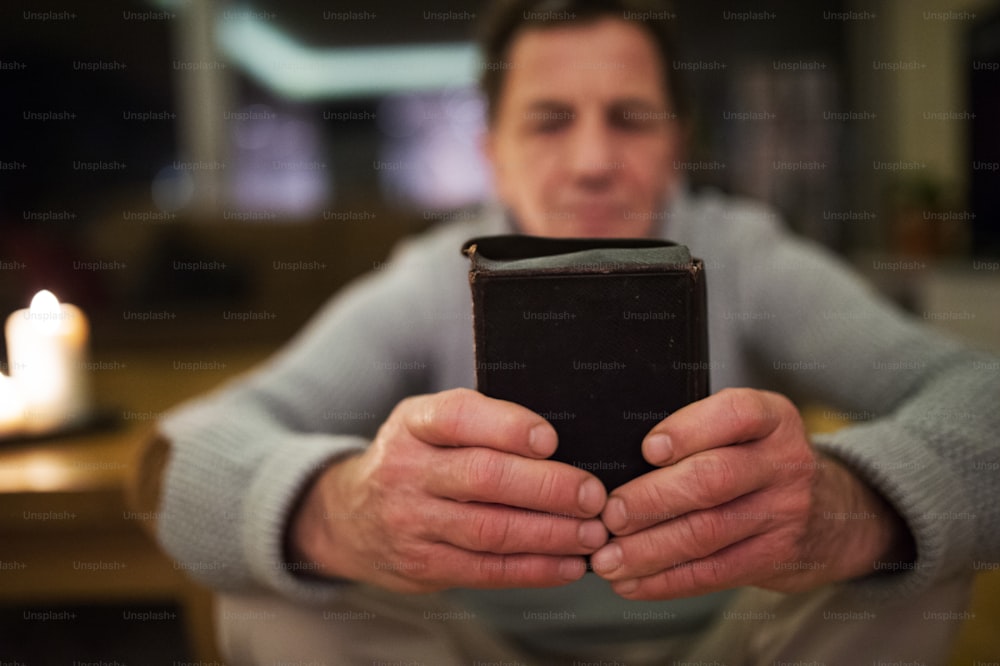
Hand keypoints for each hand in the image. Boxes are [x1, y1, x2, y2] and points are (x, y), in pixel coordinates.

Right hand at [288, 388, 607, 592]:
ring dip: (551, 534)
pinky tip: (569, 564)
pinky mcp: (423, 565)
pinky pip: (487, 570)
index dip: (507, 426)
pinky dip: (534, 569)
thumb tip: (559, 441)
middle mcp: (407, 470)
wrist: (349, 516)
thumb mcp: (428, 424)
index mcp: (414, 423)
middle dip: (547, 487)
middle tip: (593, 495)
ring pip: (490, 529)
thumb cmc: (415, 459)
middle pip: (483, 477)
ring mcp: (412, 522)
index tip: (551, 438)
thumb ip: (480, 423)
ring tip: (593, 533)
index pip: (458, 416)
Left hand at [590, 388, 913, 599]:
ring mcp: (784, 513)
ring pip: (708, 533)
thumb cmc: (757, 459)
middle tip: (610, 515)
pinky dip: (667, 580)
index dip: (688, 431)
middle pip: (712, 480)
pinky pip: (715, 572)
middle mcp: (784, 462)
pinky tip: (633, 582)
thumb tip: (617, 457)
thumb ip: (697, 432)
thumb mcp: (744, 429)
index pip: (734, 415)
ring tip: (607, 558)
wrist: (831, 511)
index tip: (647, 449)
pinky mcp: (775, 557)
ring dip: (649, 550)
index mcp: (772, 418)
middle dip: (653, 499)